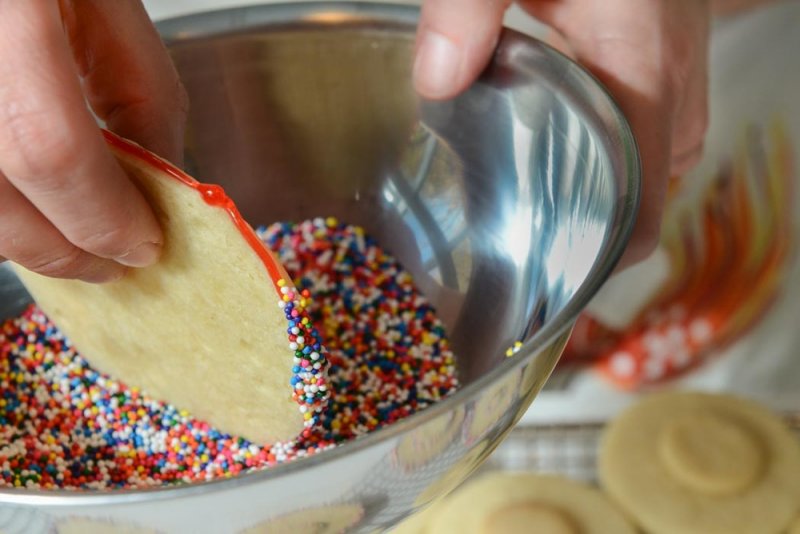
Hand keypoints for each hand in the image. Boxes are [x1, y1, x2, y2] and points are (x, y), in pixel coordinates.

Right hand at [0, 0, 186, 281]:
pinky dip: (3, 207)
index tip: (144, 245)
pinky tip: (36, 206)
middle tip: (112, 264)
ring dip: (26, 238)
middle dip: (61, 250)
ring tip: (75, 241)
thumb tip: (158, 188)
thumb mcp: (111, 6)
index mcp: (9, 9)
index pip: (48, 146)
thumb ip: (141, 97)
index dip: (101, 214)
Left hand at [413, 0, 709, 265]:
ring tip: (515, 193)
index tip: (529, 276)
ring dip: (585, 190)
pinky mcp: (659, 66)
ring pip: (638, 175)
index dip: (590, 264)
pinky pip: (638, 138)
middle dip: (575, 229)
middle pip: (636, 208)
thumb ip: (470, 6)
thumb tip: (437, 81)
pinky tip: (543, 138)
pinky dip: (597, 152)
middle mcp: (671, 91)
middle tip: (500, 232)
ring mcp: (672, 81)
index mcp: (645, 75)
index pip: (640, 220)